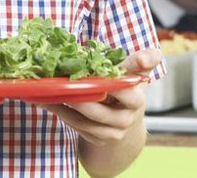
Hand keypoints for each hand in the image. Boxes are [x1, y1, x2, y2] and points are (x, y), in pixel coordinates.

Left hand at [40, 47, 161, 145]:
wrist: (127, 117)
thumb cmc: (127, 87)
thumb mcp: (136, 72)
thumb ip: (142, 60)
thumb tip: (151, 55)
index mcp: (136, 99)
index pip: (123, 92)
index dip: (106, 84)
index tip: (87, 76)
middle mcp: (126, 119)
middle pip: (97, 110)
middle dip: (76, 98)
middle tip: (57, 84)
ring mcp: (112, 133)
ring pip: (84, 122)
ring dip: (62, 107)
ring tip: (45, 93)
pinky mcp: (99, 140)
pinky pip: (77, 128)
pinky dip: (62, 114)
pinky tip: (49, 102)